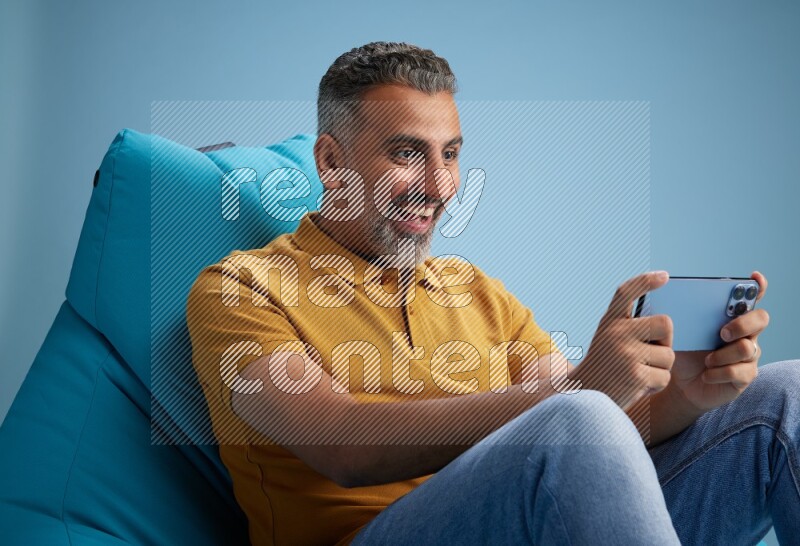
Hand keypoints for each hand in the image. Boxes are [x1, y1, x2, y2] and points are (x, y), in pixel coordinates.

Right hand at [574, 271, 674, 408]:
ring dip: (660, 368)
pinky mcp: (636, 375)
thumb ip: (629, 328)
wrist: (584, 398)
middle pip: (665, 324)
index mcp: (609, 322)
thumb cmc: (604, 368)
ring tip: (637, 374)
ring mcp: (626, 353)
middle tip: (649, 354)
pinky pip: (665, 376)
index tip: (664, 276)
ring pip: (669, 355)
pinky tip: (637, 386)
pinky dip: (656, 384)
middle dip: (665, 341)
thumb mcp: (608, 341)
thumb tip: (665, 324)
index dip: (645, 281)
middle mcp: (616, 332)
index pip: (626, 292)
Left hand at [669, 271, 769, 412]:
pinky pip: (738, 371)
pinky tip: (707, 375)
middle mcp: (745, 332)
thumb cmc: (683, 352)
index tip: (754, 278)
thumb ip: (679, 315)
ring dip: (722, 355)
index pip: (750, 297)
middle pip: (761, 318)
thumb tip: (665, 298)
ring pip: (748, 348)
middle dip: (743, 323)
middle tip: (722, 332)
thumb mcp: (678, 332)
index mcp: (730, 316)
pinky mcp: (746, 375)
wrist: (681, 383)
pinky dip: (718, 373)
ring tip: (706, 360)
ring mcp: (749, 354)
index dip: (756, 287)